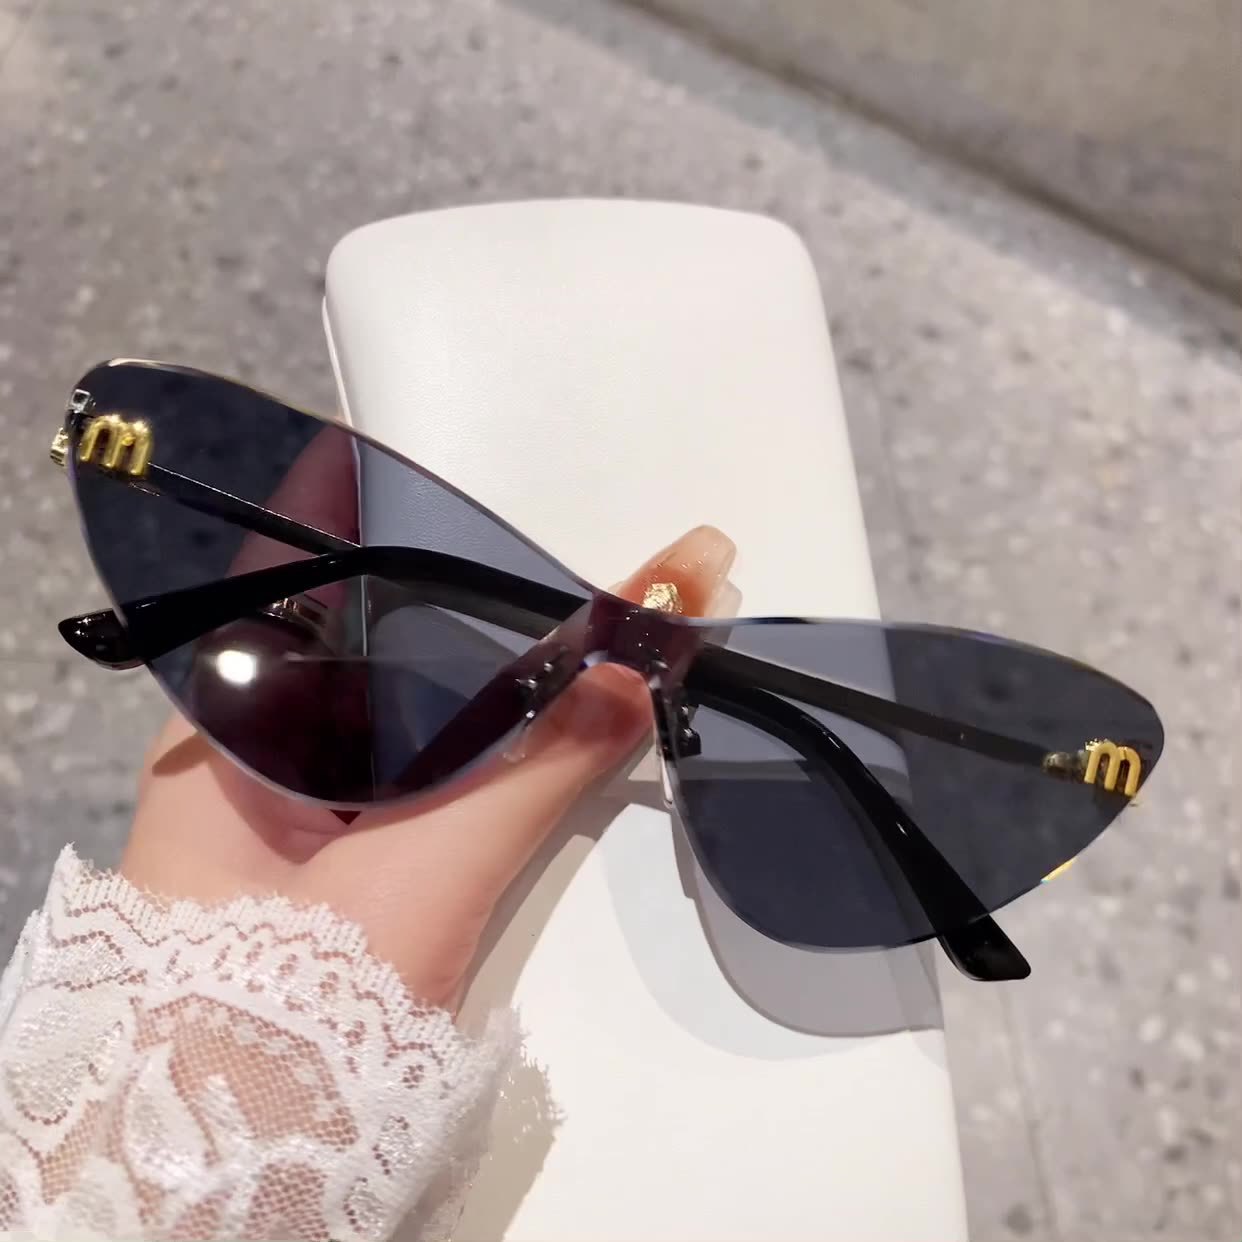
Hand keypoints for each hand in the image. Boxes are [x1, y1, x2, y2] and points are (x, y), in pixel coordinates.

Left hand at [121, 524, 735, 1009]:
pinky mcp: (348, 857)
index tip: (534, 529)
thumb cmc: (299, 1009)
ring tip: (620, 615)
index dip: (442, 558)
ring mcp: (302, 807)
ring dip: (512, 677)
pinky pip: (432, 771)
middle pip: (393, 651)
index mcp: (227, 728)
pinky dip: (501, 742)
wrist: (256, 1171)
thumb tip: (642, 662)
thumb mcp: (421, 876)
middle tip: (616, 568)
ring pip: (421, 713)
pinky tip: (573, 701)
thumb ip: (533, 766)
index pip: (340, 599)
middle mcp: (255, 752)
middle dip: (498, 612)